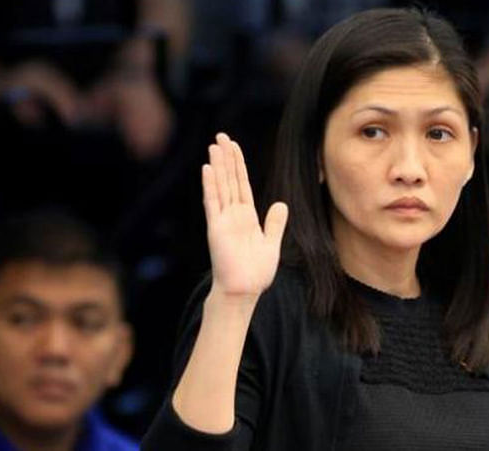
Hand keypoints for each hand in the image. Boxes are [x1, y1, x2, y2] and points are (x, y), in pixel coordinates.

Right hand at [202, 133, 287, 299]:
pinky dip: (210, 186)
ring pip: (221, 186)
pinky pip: (212, 203)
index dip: (238, 165)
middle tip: (221, 136)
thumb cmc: (256, 272)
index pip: (242, 184)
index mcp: (247, 216)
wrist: (245, 290)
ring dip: (218, 165)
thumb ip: (274, 224)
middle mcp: (233, 214)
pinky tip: (208, 169)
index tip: (233, 147)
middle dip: (227, 157)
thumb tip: (281, 203)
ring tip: (214, 145)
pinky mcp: (216, 228)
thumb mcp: (271, 243)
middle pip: (230, 179)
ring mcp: (223, 219)